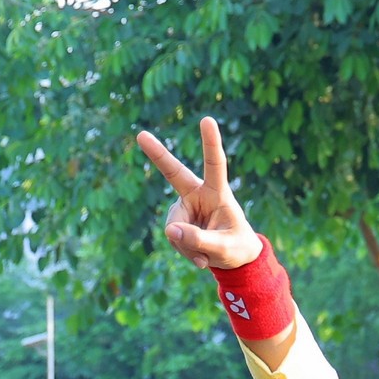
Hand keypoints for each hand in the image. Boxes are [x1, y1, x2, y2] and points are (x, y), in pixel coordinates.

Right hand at [137, 117, 264, 270]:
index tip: (207, 120)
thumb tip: (170, 231)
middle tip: (141, 135)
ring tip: (206, 256)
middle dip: (158, 154)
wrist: (233, 258)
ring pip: (175, 228)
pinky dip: (186, 252)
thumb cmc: (236, 247)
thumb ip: (200, 240)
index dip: (211, 143)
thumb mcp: (224, 248)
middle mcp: (197, 194)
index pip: (214, 165)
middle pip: (175, 173)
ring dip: (188, 247)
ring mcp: (184, 208)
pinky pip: (174, 239)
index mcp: (217, 192)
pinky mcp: (177, 222)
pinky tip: (200, 258)